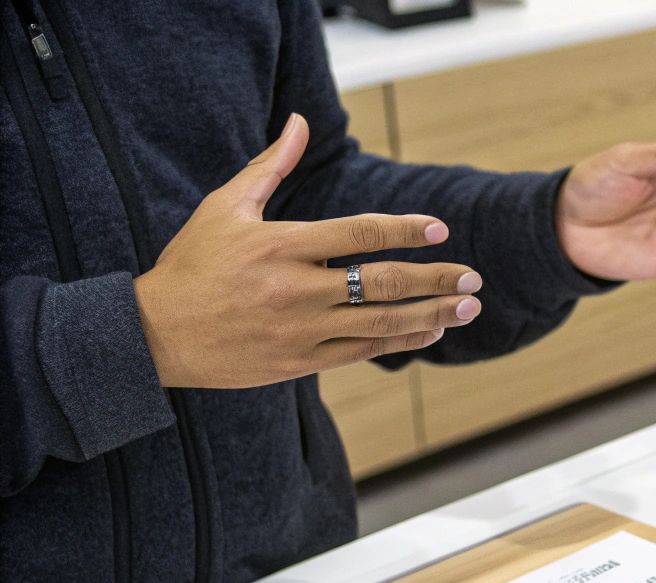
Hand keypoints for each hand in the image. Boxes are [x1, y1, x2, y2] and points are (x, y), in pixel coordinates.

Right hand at [135, 113, 483, 388]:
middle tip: (473, 277)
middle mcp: (295, 288)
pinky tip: (430, 330)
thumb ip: (270, 166)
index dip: (403, 231)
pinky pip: (363, 350)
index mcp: (281, 246)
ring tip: (467, 307)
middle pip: (381, 282)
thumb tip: (300, 122)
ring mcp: (301, 329)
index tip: (439, 230)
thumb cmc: (193, 264)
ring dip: (432, 314)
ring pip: (381, 322)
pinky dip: (401, 340)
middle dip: (435, 280)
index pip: (358, 233)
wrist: (157, 333)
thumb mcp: (225, 207)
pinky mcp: (301, 361)